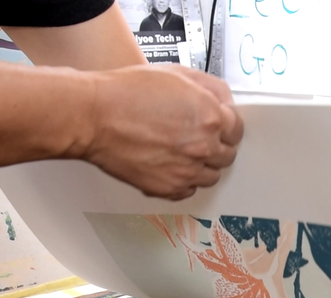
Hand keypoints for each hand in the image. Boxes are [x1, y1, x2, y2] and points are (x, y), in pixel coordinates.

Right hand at [80, 64, 243, 199]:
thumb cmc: (127, 93)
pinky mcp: (168, 187)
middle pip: (227, 156)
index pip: (237, 130)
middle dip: (216, 146)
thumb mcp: (176, 73)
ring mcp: (187, 171)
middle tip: (197, 138)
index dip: (226, 126)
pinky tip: (169, 166)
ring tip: (181, 153)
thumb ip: (209, 87)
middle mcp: (204, 147)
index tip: (217, 126)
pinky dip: (182, 181)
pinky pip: (187, 190)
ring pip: (210, 176)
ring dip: (202, 166)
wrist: (93, 117)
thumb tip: (225, 100)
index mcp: (211, 118)